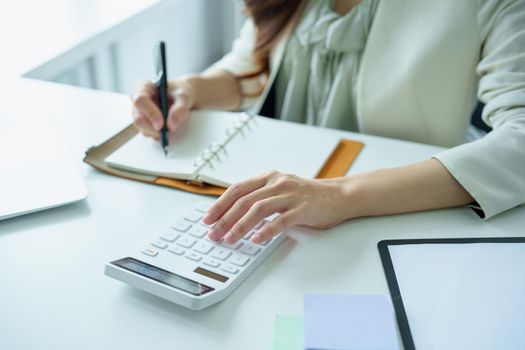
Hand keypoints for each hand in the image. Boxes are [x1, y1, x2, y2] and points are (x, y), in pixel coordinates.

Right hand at [131, 79, 195, 139]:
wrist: (180, 97)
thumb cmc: (179, 92)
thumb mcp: (184, 97)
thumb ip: (180, 109)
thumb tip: (171, 125)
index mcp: (144, 87)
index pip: (140, 101)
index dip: (150, 113)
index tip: (161, 125)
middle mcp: (138, 100)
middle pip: (138, 118)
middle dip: (152, 129)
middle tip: (166, 132)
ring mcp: (139, 112)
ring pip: (142, 128)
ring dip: (156, 132)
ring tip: (170, 126)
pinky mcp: (144, 122)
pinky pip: (147, 132)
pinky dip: (158, 134)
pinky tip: (166, 128)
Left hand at [203, 171, 351, 243]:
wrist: (338, 196)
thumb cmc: (306, 196)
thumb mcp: (279, 190)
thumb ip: (259, 197)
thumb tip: (232, 215)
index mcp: (268, 177)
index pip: (237, 189)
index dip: (220, 204)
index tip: (207, 219)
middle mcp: (277, 183)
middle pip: (244, 200)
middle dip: (225, 218)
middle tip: (214, 234)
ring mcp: (290, 195)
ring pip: (259, 208)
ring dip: (240, 225)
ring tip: (230, 239)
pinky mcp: (302, 209)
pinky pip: (281, 220)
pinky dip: (266, 230)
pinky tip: (256, 239)